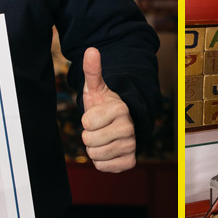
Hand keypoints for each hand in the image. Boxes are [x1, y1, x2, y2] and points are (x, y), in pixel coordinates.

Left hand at [80, 48, 135, 171]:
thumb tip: (91, 50)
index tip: (96, 115)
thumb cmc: (105, 106)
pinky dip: (101, 161)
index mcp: (120, 109)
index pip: (87, 123)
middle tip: (98, 128)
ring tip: (103, 138)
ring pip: (95, 155)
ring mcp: (131, 145)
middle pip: (89, 140)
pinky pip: (103, 167)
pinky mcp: (130, 161)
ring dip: (94, 148)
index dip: (86, 120)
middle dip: (88, 135)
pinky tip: (108, 150)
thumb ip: (93, 71)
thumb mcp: (96, 89)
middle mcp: (129, 127)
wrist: (121, 125)